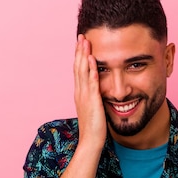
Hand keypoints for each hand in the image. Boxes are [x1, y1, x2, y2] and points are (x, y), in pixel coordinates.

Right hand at [74, 34, 105, 148]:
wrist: (90, 142)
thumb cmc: (94, 129)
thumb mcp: (94, 110)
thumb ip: (95, 99)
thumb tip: (99, 93)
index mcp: (80, 94)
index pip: (79, 72)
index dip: (79, 57)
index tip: (81, 44)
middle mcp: (80, 93)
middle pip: (78, 67)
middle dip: (79, 51)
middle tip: (81, 36)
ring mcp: (84, 96)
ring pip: (82, 71)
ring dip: (84, 55)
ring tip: (85, 41)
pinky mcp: (92, 101)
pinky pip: (91, 82)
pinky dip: (92, 70)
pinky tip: (93, 59)